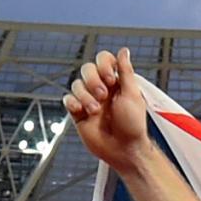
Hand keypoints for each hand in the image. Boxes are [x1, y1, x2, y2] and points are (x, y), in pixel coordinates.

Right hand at [63, 46, 150, 175]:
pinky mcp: (79, 114)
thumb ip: (126, 71)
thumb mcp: (133, 95)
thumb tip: (124, 51)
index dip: (103, 65)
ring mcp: (89, 100)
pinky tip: (81, 111)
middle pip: (87, 69)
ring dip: (85, 96)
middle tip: (103, 96)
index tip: (110, 79)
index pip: (103, 60)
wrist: (124, 150)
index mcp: (116, 82)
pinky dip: (72, 103)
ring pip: (76, 84)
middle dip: (93, 80)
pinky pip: (68, 100)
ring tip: (95, 110)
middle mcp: (101, 89)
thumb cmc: (133, 126)